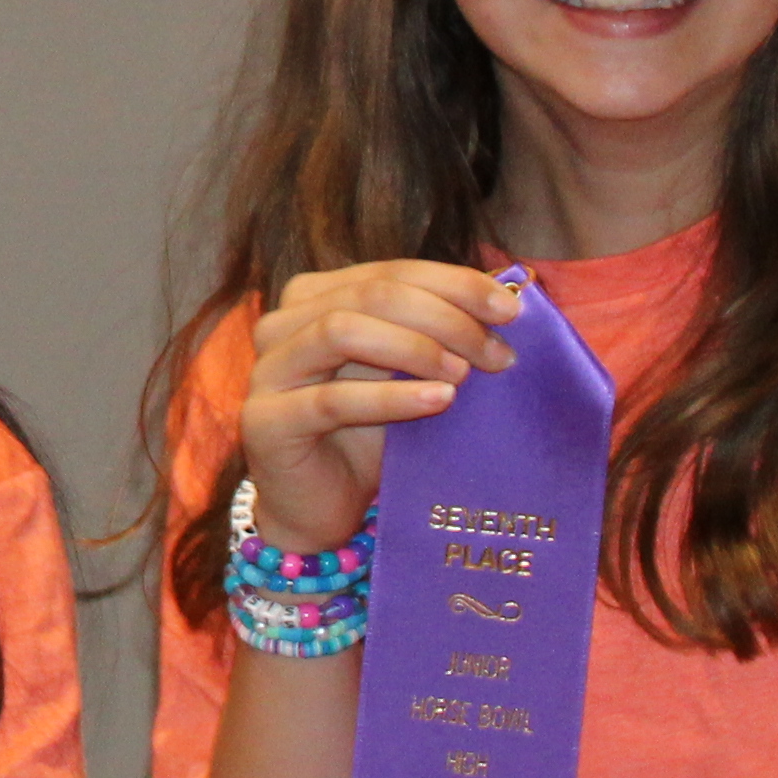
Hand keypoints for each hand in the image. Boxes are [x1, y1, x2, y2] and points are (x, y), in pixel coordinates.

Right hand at [234, 262, 520, 554]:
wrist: (318, 507)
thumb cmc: (366, 437)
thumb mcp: (405, 375)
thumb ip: (436, 336)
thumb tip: (507, 302)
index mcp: (315, 297)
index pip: (391, 271)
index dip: (454, 284)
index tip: (511, 310)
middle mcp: (283, 323)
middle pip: (372, 294)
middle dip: (445, 317)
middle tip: (496, 354)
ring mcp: (268, 370)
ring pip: (343, 330)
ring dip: (415, 348)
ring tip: (463, 376)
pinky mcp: (266, 421)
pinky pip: (333, 400)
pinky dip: (392, 397)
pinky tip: (437, 401)